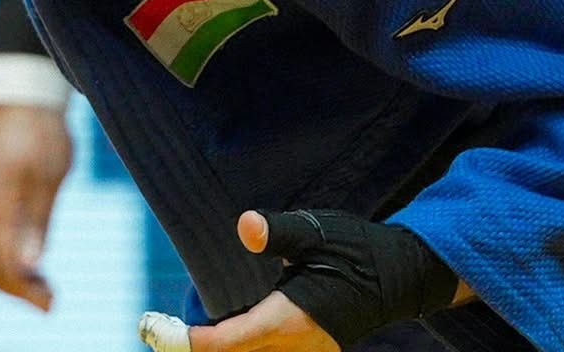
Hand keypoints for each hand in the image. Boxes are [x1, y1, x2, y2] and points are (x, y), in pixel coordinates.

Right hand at [0, 103, 72, 309]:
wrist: (18, 98)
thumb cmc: (40, 133)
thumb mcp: (48, 175)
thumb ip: (37, 220)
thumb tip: (29, 263)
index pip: (4, 264)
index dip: (27, 291)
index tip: (52, 303)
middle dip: (14, 291)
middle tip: (48, 298)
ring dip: (4, 279)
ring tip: (39, 283)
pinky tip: (25, 260)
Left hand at [180, 212, 342, 350]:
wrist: (397, 278)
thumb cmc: (356, 253)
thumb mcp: (315, 235)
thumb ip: (280, 232)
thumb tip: (246, 225)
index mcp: (288, 321)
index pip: (228, 343)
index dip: (194, 340)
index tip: (165, 326)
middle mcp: (294, 347)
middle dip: (201, 344)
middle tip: (169, 322)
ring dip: (224, 346)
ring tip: (196, 325)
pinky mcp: (312, 351)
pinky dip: (246, 344)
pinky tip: (232, 325)